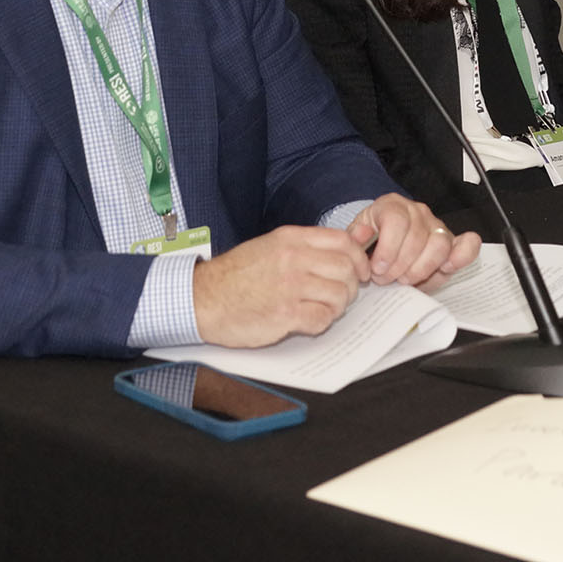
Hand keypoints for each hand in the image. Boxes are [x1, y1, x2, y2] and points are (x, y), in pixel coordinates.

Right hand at [190, 225, 369, 347]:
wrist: (203, 298)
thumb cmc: (236, 275)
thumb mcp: (270, 247)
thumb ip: (305, 246)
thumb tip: (345, 247)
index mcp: (290, 239)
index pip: (343, 241)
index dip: (358, 258)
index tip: (359, 271)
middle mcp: (292, 258)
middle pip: (347, 269)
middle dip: (351, 285)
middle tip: (340, 295)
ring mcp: (289, 286)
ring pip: (339, 295)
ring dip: (336, 306)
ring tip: (321, 308)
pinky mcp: (284, 314)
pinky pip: (322, 319)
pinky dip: (321, 322)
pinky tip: (308, 320)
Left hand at [348, 194, 482, 291]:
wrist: (385, 242)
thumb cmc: (372, 240)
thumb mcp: (356, 237)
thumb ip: (354, 238)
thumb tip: (361, 235)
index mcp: (392, 205)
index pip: (396, 221)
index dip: (387, 248)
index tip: (378, 269)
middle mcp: (417, 212)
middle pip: (416, 237)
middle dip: (400, 266)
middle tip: (387, 279)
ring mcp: (436, 226)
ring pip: (439, 244)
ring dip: (422, 268)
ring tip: (406, 279)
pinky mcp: (452, 243)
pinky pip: (467, 244)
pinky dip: (461, 257)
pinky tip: (447, 268)